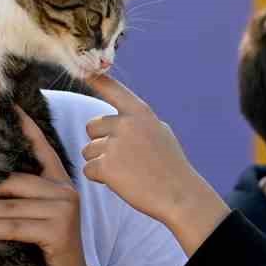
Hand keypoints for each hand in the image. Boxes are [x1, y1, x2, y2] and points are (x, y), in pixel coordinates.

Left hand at [0, 107, 93, 265]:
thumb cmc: (44, 249)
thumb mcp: (34, 217)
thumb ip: (18, 196)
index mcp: (59, 180)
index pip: (42, 148)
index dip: (27, 127)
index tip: (11, 106)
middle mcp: (65, 189)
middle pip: (13, 180)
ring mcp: (64, 209)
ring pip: (9, 204)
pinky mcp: (60, 231)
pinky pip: (14, 225)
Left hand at [81, 76, 229, 254]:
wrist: (180, 195)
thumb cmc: (171, 166)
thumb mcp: (160, 133)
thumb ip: (137, 122)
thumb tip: (118, 117)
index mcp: (140, 113)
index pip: (114, 91)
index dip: (97, 80)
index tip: (85, 69)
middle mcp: (126, 124)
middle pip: (92, 127)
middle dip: (101, 142)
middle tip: (124, 158)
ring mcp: (115, 144)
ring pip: (88, 150)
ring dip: (101, 162)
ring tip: (127, 172)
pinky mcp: (107, 166)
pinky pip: (89, 169)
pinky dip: (100, 178)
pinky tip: (121, 182)